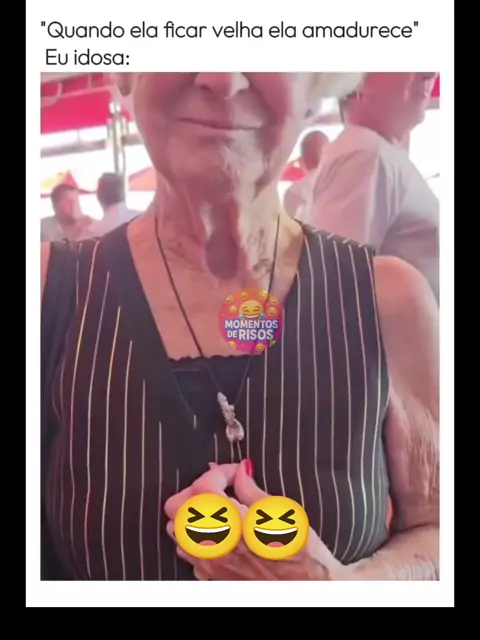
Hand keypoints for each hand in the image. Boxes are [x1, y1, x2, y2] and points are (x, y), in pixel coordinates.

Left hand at [165, 460, 347, 580]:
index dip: (219, 471)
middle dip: (197, 488)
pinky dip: (195, 533)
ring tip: (218, 505)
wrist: (305, 587)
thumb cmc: (299, 552)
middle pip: (176, 506)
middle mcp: (215, 543)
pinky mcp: (212, 573)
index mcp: (232, 522)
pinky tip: (218, 528)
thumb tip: (240, 470)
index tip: (235, 472)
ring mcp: (210, 560)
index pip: (202, 485)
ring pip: (176, 528)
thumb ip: (250, 487)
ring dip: (192, 510)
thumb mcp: (279, 509)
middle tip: (221, 485)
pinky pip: (186, 548)